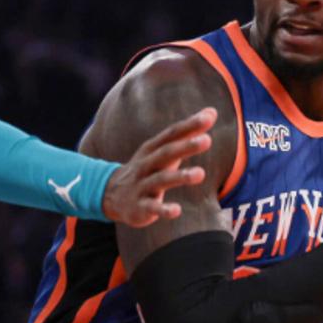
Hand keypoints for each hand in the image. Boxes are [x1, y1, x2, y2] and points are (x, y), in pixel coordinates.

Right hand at [102, 108, 215, 226]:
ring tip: (200, 173)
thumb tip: (212, 111)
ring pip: (161, 179)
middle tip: (207, 140)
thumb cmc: (147, 168)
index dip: (190, 125)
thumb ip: (188, 132)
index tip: (209, 117)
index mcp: (153, 149)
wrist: (111, 194)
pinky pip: (152, 208)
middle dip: (186, 147)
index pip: (172, 134)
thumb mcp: (164, 149)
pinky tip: (176, 210)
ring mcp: (142, 185)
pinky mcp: (140, 207)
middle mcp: (147, 164)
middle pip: (166, 153)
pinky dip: (163, 209)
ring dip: (180, 176)